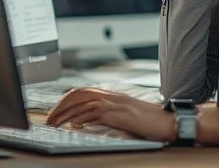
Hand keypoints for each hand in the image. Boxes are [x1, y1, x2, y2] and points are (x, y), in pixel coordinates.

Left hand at [45, 88, 174, 142]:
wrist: (168, 122)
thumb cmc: (150, 122)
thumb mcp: (126, 116)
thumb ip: (109, 114)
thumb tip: (87, 120)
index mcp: (114, 95)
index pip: (84, 91)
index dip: (67, 100)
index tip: (57, 111)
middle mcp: (113, 96)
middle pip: (80, 94)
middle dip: (62, 105)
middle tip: (50, 118)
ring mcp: (115, 104)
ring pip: (83, 103)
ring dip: (66, 114)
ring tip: (55, 124)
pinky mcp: (118, 114)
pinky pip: (94, 114)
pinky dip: (81, 119)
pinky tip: (74, 126)